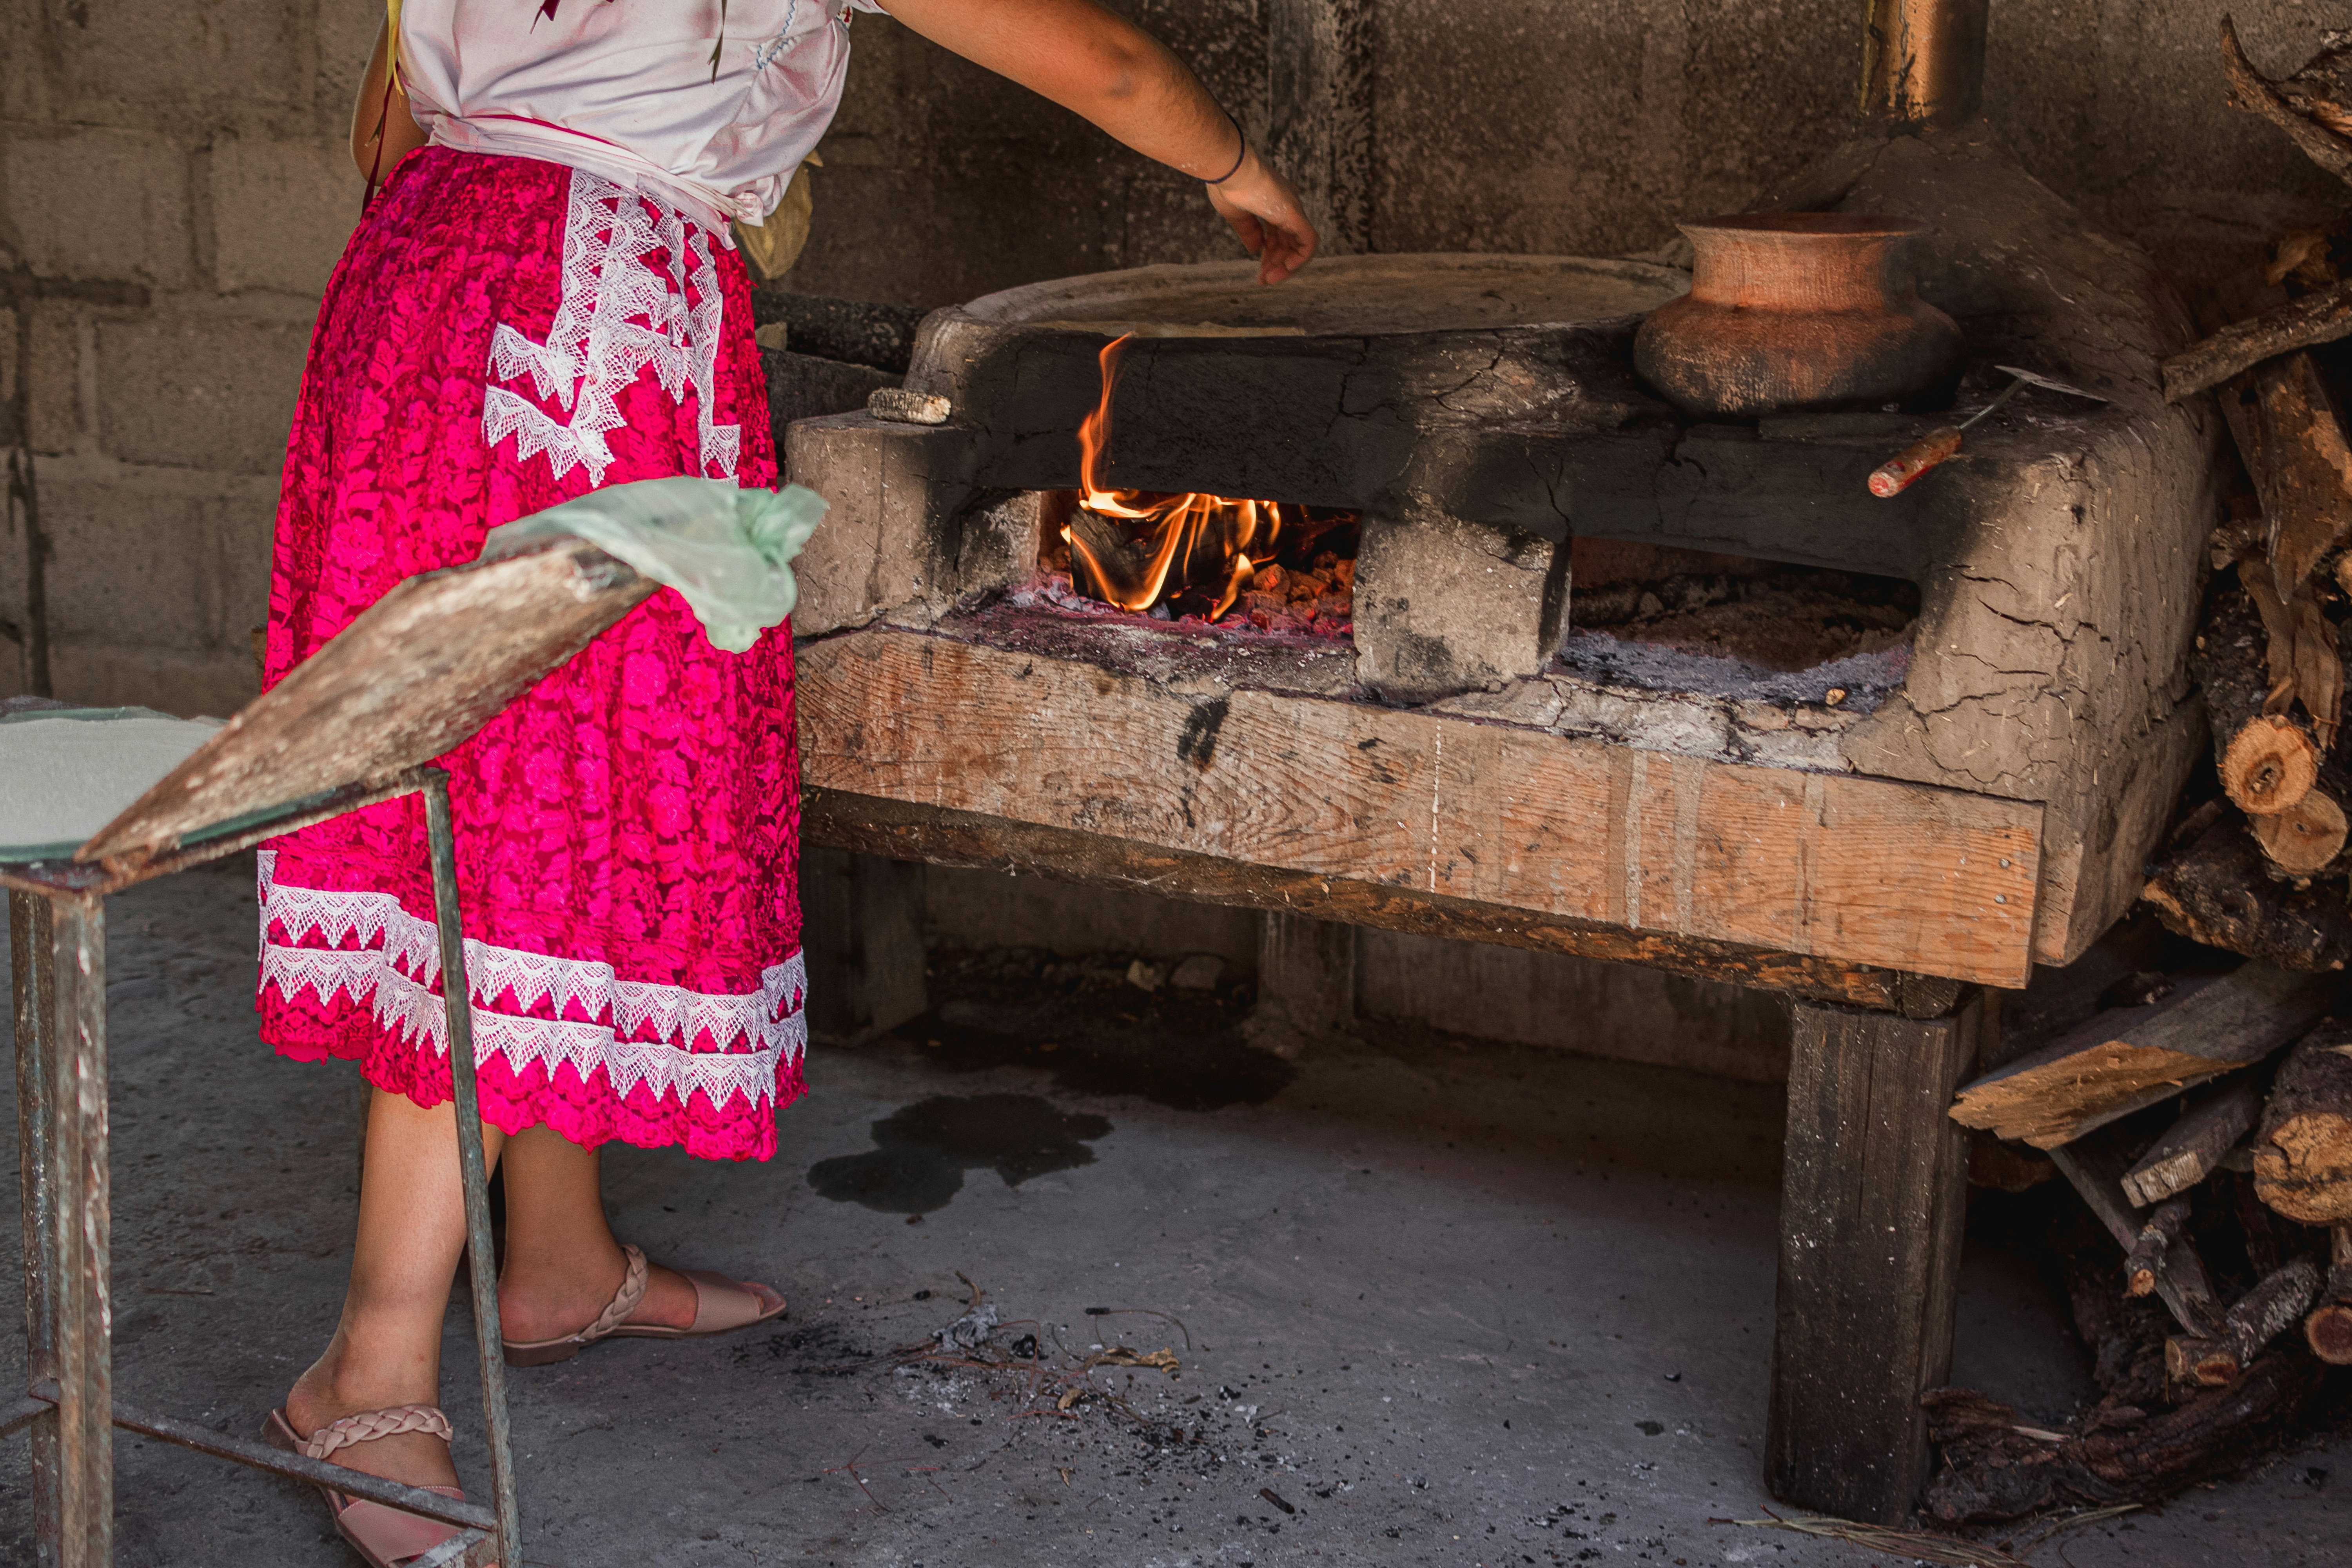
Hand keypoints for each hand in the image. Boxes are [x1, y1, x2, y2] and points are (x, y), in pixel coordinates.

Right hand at [1206, 150, 1317, 285]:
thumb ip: (1249, 233)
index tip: (1259, 271)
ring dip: (1286, 266)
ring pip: (1300, 245)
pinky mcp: (1295, 214)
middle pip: (1288, 242)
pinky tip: (1285, 269)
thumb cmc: (1228, 185)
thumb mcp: (1237, 215)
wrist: (1230, 168)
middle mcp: (1287, 205)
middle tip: (1263, 280)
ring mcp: (1293, 209)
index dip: (1269, 255)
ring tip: (1269, 279)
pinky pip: (1308, 242)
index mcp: (1272, 203)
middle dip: (1276, 264)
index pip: (1277, 234)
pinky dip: (1299, 259)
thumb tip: (1256, 250)